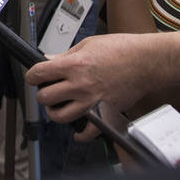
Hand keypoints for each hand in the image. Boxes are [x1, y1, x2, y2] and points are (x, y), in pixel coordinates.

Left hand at [26, 31, 157, 125]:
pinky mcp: (104, 113)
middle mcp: (80, 84)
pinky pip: (87, 132)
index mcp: (74, 64)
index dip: (32, 75)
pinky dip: (80, 134)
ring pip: (60, 116)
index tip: (33, 76)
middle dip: (42, 94)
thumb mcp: (89, 44)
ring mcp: (91, 101)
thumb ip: (67, 55)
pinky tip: (77, 130)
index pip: (39, 73)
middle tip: (46, 90)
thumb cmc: (123, 49)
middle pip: (45, 97)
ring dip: (55, 112)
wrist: (147, 61)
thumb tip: (50, 59)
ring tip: (57, 106)